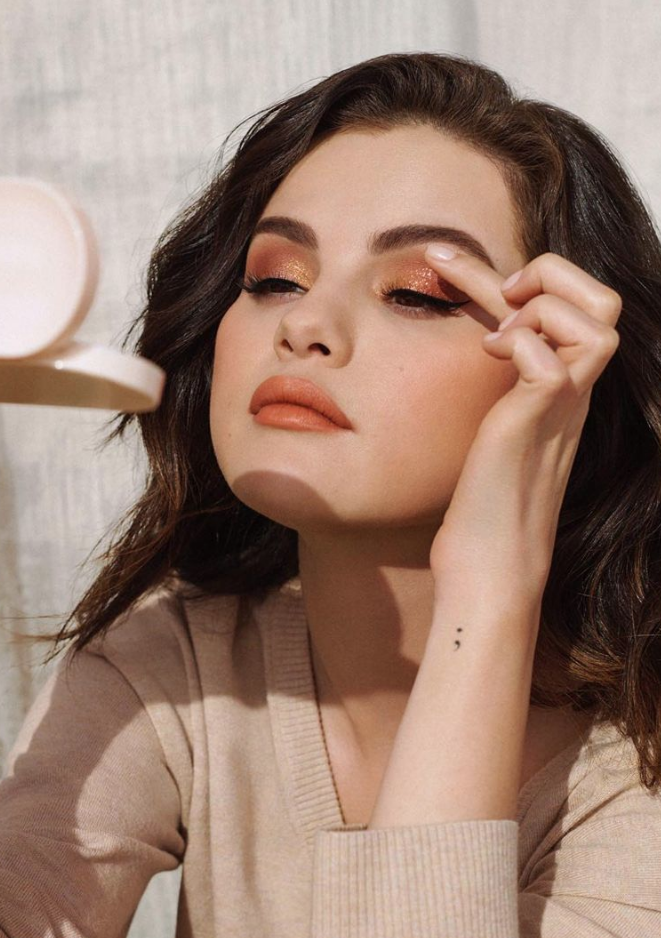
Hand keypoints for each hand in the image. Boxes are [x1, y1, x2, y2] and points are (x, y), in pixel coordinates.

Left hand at [423, 245, 621, 604]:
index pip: (564, 309)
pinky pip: (551, 357)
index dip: (517, 271)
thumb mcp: (488, 433)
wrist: (487, 565)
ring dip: (541, 306)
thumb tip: (468, 360)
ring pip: (598, 319)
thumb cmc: (481, 509)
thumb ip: (493, 394)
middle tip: (501, 291)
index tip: (442, 261)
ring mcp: (561, 407)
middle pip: (606, 300)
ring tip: (495, 334)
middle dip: (553, 271)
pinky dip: (523, 340)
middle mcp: (571, 392)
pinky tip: (490, 353)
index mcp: (559, 389)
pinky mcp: (537, 423)